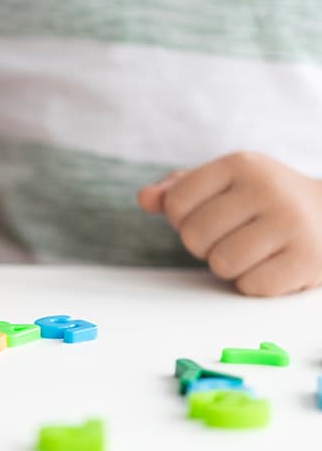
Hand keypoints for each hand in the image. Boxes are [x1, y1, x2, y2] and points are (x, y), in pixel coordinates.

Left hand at [138, 151, 321, 295]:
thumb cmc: (263, 201)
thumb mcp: (225, 184)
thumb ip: (179, 190)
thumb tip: (144, 198)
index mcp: (239, 164)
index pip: (176, 202)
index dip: (183, 220)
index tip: (209, 217)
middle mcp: (267, 188)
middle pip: (195, 236)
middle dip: (206, 245)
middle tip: (233, 237)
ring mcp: (291, 222)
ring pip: (222, 263)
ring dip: (229, 267)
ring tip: (253, 251)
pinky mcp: (308, 258)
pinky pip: (252, 285)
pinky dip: (255, 283)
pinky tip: (273, 265)